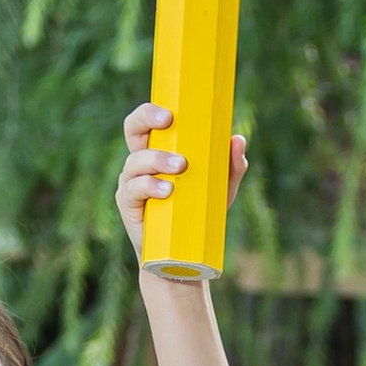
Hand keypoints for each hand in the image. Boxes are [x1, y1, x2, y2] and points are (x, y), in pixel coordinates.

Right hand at [117, 101, 248, 259]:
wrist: (182, 254)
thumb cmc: (199, 212)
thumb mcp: (220, 188)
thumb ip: (231, 165)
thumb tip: (238, 139)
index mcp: (157, 149)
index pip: (147, 121)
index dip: (151, 110)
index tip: (171, 112)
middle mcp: (139, 161)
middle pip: (131, 129)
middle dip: (145, 120)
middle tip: (168, 122)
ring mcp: (130, 182)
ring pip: (135, 161)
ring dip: (157, 159)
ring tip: (180, 168)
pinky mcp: (128, 204)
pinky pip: (133, 190)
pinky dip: (149, 187)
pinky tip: (166, 190)